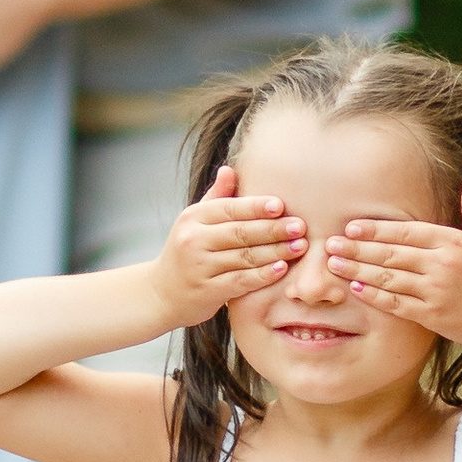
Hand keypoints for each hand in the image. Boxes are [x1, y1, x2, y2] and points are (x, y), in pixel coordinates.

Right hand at [154, 166, 306, 326]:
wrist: (161, 293)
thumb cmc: (187, 252)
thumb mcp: (195, 222)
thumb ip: (216, 197)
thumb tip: (230, 168)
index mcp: (193, 218)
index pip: (228, 208)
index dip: (256, 207)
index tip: (282, 205)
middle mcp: (194, 240)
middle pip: (240, 232)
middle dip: (273, 229)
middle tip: (300, 226)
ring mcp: (199, 267)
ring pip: (244, 256)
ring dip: (275, 251)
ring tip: (300, 246)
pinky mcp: (207, 291)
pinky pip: (240, 281)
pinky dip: (262, 275)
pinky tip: (281, 269)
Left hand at [331, 174, 461, 345]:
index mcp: (452, 242)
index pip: (406, 232)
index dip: (376, 230)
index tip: (352, 227)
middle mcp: (441, 265)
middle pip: (391, 254)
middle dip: (358, 249)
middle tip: (331, 245)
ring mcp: (435, 291)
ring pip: (388, 279)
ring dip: (358, 271)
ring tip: (334, 265)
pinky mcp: (431, 315)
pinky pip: (396, 304)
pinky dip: (374, 297)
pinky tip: (355, 289)